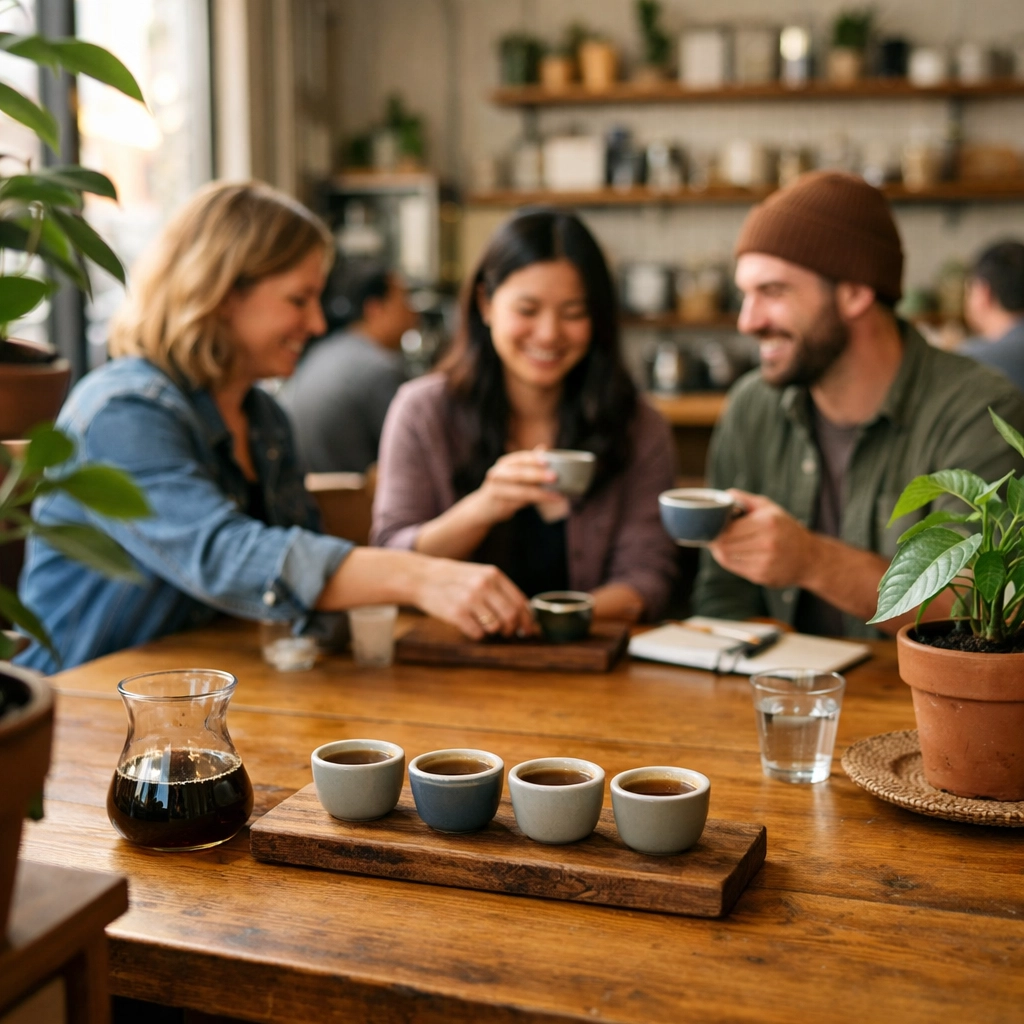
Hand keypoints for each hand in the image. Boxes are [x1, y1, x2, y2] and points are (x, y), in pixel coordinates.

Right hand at [413, 557, 535, 639]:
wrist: (423, 577)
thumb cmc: (456, 579)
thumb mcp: (480, 575)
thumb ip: (501, 590)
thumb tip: (525, 614)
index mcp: (493, 575)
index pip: (520, 601)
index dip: (527, 620)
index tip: (529, 630)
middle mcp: (483, 585)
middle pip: (511, 616)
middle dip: (512, 629)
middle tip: (506, 632)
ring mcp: (470, 599)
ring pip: (495, 627)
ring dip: (493, 632)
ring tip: (483, 625)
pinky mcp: (456, 613)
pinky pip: (477, 633)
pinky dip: (477, 634)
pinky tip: (469, 625)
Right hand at [469, 448, 565, 526]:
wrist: (483, 508)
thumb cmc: (504, 487)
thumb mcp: (513, 472)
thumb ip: (528, 462)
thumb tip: (544, 447)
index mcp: (504, 463)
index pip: (520, 458)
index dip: (533, 459)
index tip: (547, 461)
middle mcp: (498, 474)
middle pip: (519, 474)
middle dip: (537, 475)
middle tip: (555, 477)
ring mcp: (497, 490)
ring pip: (521, 491)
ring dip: (541, 494)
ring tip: (557, 495)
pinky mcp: (500, 505)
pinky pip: (521, 504)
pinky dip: (536, 503)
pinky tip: (548, 502)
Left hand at [707, 490, 818, 589]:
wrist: (809, 557)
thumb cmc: (784, 528)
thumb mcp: (769, 508)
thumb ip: (744, 499)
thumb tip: (722, 496)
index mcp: (767, 523)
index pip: (727, 529)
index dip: (715, 528)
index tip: (712, 526)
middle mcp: (767, 543)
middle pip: (724, 544)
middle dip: (715, 541)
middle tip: (713, 537)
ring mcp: (765, 562)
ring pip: (726, 558)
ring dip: (720, 552)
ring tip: (722, 545)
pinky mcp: (762, 576)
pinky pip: (735, 569)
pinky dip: (730, 562)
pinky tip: (734, 555)